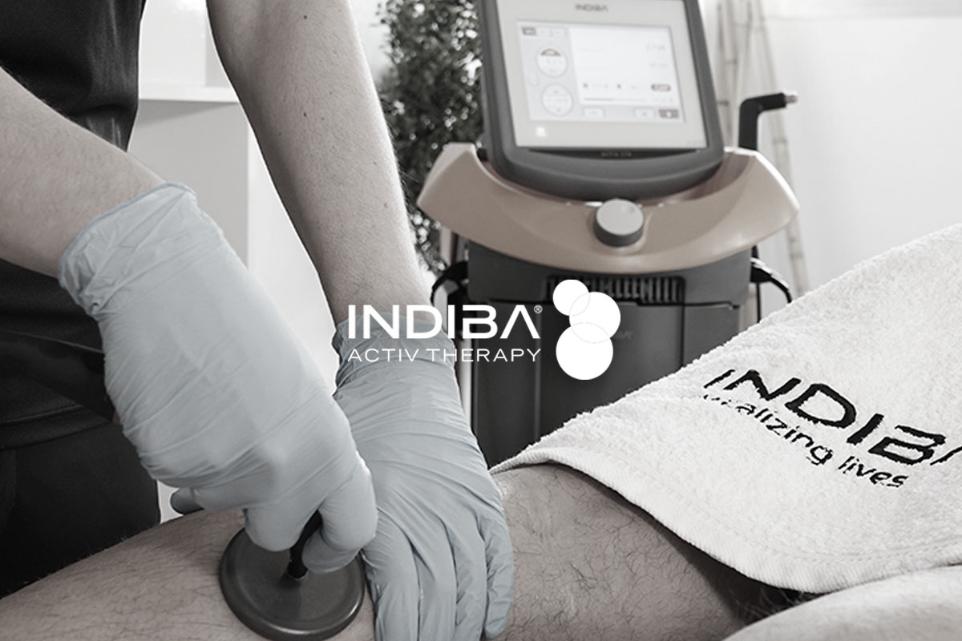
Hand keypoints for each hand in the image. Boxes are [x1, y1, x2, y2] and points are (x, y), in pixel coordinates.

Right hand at [59, 184, 375, 566]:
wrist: (171, 287)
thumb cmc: (237, 330)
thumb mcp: (300, 391)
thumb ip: (310, 451)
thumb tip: (301, 502)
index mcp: (330, 441)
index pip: (354, 525)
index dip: (333, 545)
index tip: (316, 548)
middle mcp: (286, 464)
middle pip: (274, 533)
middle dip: (258, 512)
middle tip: (245, 458)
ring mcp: (229, 469)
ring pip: (218, 502)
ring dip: (213, 468)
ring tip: (210, 405)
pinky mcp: (174, 466)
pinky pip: (177, 480)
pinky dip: (176, 452)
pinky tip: (180, 405)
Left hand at [326, 320, 513, 640]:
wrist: (400, 376)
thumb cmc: (361, 424)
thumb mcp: (336, 476)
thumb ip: (335, 529)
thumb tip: (326, 577)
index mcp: (385, 510)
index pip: (401, 596)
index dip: (400, 633)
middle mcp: (428, 511)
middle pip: (440, 597)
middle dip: (432, 635)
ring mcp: (461, 504)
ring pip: (472, 583)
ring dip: (465, 624)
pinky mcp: (483, 495)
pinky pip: (498, 554)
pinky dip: (497, 593)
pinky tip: (490, 622)